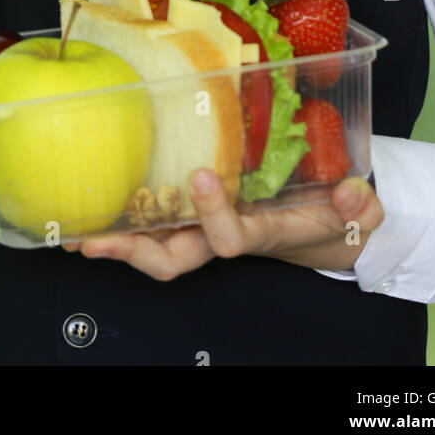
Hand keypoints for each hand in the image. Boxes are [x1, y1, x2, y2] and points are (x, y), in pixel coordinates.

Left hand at [61, 172, 383, 281]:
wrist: (321, 224)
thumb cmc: (332, 215)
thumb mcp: (357, 210)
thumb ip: (359, 205)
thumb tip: (351, 195)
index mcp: (261, 233)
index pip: (231, 237)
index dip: (214, 214)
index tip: (202, 175)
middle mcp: (224, 235)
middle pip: (174, 259)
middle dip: (134, 254)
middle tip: (96, 240)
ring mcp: (204, 227)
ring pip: (154, 245)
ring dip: (115, 239)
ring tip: (75, 229)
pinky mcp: (193, 211)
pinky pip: (154, 220)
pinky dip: (123, 217)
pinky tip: (92, 205)